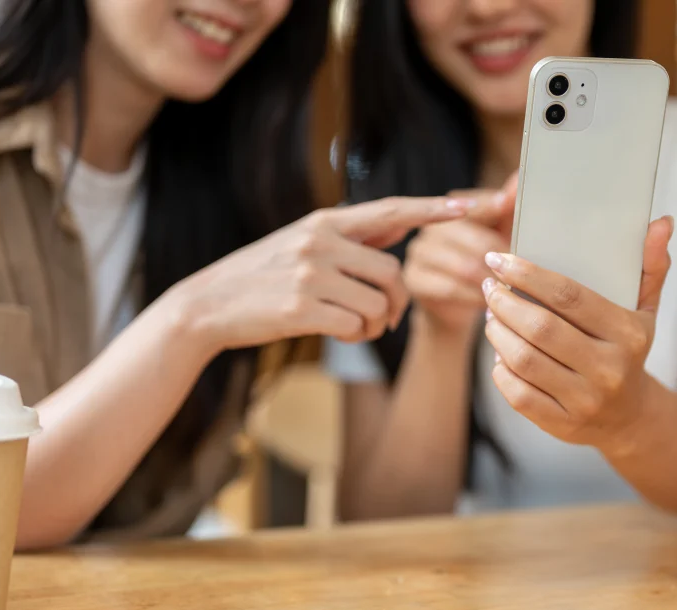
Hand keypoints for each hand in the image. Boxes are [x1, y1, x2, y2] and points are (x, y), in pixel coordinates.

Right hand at [169, 196, 473, 357]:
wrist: (207, 306)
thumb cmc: (262, 276)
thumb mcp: (303, 241)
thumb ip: (354, 234)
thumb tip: (404, 221)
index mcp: (325, 221)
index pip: (391, 210)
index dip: (432, 209)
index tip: (468, 207)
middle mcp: (320, 241)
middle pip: (393, 272)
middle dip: (398, 302)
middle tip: (386, 319)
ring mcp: (310, 275)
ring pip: (379, 304)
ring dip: (376, 324)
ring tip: (356, 326)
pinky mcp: (302, 309)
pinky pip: (356, 326)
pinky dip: (355, 336)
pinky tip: (338, 332)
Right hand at [405, 177, 516, 336]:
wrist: (454, 308)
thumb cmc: (481, 266)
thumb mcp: (498, 235)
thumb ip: (506, 209)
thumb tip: (518, 178)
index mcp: (449, 210)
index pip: (473, 205)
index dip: (494, 207)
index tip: (508, 209)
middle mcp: (429, 228)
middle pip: (471, 238)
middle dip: (499, 257)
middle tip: (521, 272)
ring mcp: (418, 254)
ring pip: (462, 265)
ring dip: (489, 280)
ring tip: (508, 290)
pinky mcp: (414, 280)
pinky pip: (449, 288)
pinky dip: (474, 297)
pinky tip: (488, 304)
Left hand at [482, 216, 673, 450]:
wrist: (630, 416)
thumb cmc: (628, 350)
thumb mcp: (645, 309)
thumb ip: (650, 266)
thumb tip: (660, 222)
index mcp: (628, 334)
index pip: (569, 296)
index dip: (528, 275)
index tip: (499, 260)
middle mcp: (609, 369)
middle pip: (540, 327)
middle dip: (505, 302)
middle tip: (489, 286)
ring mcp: (585, 400)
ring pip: (524, 360)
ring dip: (498, 332)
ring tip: (492, 314)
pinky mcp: (562, 423)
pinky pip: (518, 394)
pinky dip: (500, 370)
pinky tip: (499, 353)